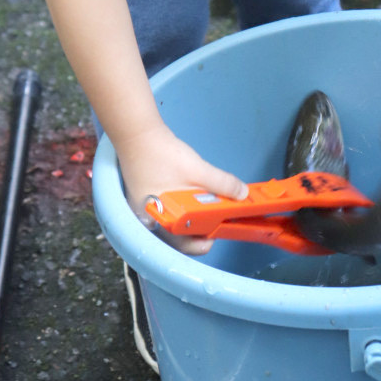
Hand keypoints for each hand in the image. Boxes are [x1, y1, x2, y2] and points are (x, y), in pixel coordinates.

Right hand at [117, 121, 247, 256]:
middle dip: (199, 229)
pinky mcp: (144, 201)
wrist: (138, 136)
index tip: (217, 233)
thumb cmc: (162, 155)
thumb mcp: (199, 171)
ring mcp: (144, 212)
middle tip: (214, 217)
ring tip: (202, 204)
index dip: (204, 241)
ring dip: (190, 218)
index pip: (185, 245)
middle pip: (179, 237)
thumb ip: (223, 185)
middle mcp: (149, 222)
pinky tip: (188, 196)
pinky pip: (166, 213)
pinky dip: (180, 209)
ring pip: (173, 225)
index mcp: (161, 221)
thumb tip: (242, 195)